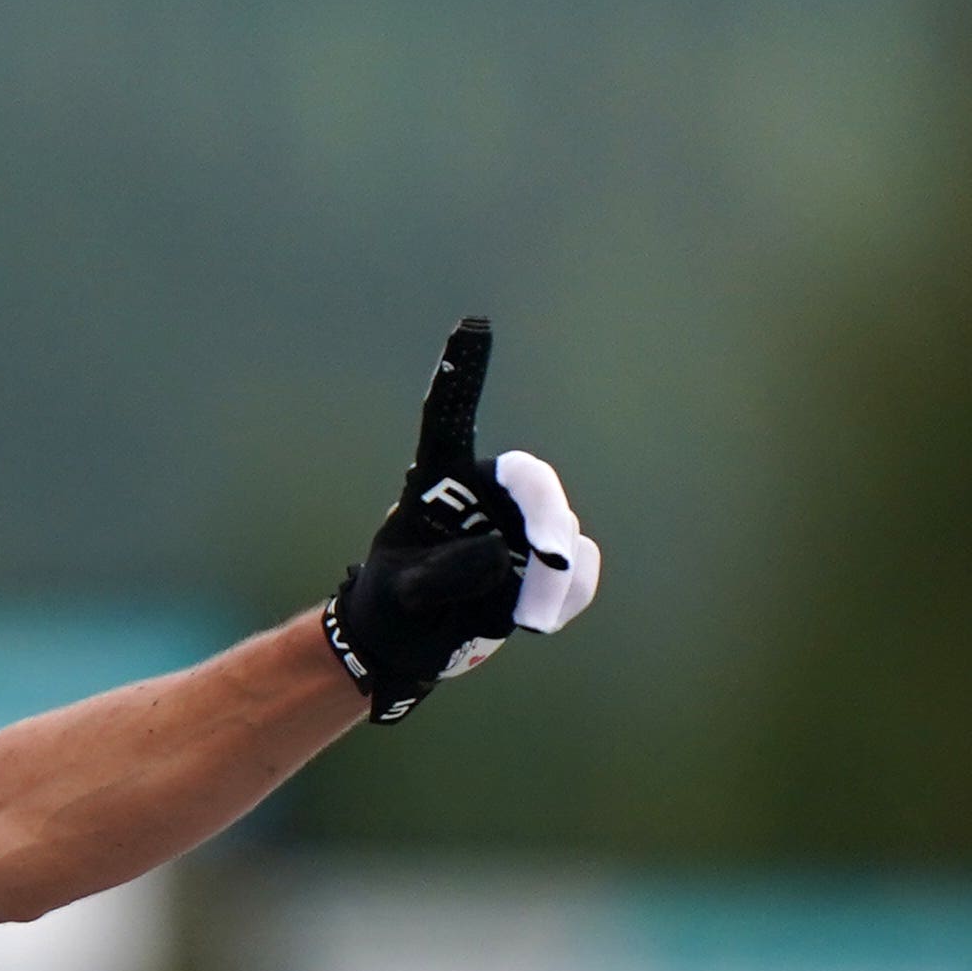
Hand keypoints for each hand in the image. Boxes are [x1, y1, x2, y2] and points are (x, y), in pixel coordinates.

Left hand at [321, 320, 600, 722]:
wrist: (411, 645)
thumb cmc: (391, 609)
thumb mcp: (399, 596)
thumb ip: (441, 576)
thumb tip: (502, 551)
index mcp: (439, 483)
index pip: (449, 420)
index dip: (462, 374)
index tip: (474, 324)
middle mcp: (487, 495)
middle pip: (532, 481)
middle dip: (547, 516)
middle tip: (550, 556)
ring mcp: (523, 527)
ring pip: (561, 534)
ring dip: (547, 578)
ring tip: (511, 615)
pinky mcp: (549, 563)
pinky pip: (580, 569)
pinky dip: (567, 594)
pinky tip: (535, 617)